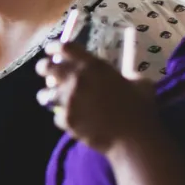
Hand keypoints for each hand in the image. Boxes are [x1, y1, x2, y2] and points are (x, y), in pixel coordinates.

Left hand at [36, 42, 157, 151]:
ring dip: (46, 95)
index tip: (51, 50)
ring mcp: (69, 100)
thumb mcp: (139, 82)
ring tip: (49, 98)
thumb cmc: (140, 108)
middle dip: (44, 67)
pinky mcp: (66, 119)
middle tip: (45, 70)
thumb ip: (127, 75)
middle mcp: (77, 79)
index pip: (65, 47)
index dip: (54, 47)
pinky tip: (69, 119)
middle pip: (48, 67)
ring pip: (45, 94)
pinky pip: (56, 116)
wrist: (134, 137)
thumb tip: (126, 76)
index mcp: (94, 66)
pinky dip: (62, 118)